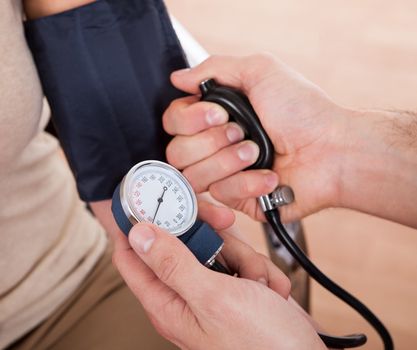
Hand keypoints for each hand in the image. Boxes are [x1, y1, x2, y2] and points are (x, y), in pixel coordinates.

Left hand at [113, 203, 324, 349]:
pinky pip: (241, 258)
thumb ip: (172, 264)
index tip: (150, 201)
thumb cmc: (261, 344)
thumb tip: (139, 235)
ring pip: (218, 247)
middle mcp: (187, 294)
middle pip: (184, 243)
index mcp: (168, 302)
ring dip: (244, 259)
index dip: (135, 226)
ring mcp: (214, 290)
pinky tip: (268, 290)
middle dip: (213, 241)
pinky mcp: (238, 286)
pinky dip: (258, 270)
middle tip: (232, 255)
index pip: (132, 257)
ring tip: (257, 284)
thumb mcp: (213, 298)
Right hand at [163, 54, 350, 221]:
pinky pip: (219, 195)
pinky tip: (269, 176)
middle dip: (211, 141)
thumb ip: (214, 69)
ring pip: (193, 176)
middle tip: (242, 133)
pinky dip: (247, 182)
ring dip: (228, 161)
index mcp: (216, 115)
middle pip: (177, 151)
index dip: (189, 120)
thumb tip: (178, 77)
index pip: (174, 121)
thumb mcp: (260, 71)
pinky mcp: (236, 197)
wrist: (331, 152)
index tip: (218, 114)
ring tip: (258, 153)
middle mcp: (215, 144)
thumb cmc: (302, 110)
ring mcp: (224, 173)